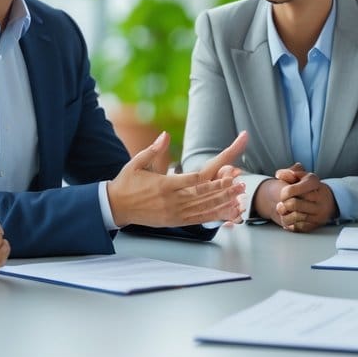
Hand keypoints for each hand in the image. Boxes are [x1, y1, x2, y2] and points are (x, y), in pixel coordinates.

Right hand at [107, 132, 245, 227]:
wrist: (115, 207)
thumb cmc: (127, 182)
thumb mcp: (137, 163)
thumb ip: (154, 150)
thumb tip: (165, 134)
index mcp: (163, 185)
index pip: (192, 181)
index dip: (212, 178)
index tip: (229, 174)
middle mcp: (170, 201)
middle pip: (203, 196)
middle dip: (224, 190)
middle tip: (242, 185)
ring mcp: (173, 213)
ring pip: (203, 209)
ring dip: (223, 204)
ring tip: (240, 199)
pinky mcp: (174, 221)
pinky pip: (197, 219)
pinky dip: (213, 217)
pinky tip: (225, 214)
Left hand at [271, 165, 335, 232]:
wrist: (326, 201)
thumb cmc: (308, 187)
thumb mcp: (300, 176)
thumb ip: (288, 173)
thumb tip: (279, 175)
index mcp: (314, 182)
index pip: (293, 190)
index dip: (284, 193)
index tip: (284, 194)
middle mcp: (319, 198)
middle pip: (293, 204)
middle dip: (283, 204)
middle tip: (282, 203)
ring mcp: (318, 213)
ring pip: (295, 217)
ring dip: (284, 215)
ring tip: (283, 211)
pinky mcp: (316, 224)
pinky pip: (298, 227)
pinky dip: (290, 224)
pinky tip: (289, 219)